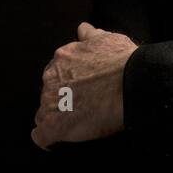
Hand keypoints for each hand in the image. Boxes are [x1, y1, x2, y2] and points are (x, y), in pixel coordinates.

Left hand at [30, 22, 137, 150]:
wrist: (131, 84)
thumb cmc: (123, 62)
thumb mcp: (107, 39)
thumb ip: (91, 36)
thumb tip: (84, 29)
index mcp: (62, 59)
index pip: (56, 75)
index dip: (67, 84)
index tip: (79, 91)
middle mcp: (51, 79)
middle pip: (48, 94)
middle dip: (61, 101)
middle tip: (81, 109)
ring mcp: (51, 103)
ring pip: (44, 114)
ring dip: (56, 119)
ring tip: (73, 127)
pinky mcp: (55, 126)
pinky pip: (41, 137)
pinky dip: (49, 140)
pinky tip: (56, 143)